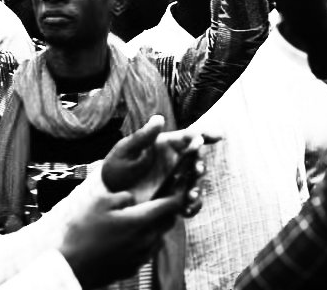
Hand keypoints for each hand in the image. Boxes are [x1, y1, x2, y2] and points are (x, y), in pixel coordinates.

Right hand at [60, 188, 183, 288]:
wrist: (73, 266)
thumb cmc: (83, 232)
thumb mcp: (98, 203)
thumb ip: (120, 197)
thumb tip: (130, 199)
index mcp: (138, 221)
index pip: (167, 207)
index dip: (176, 197)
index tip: (180, 191)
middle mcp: (144, 241)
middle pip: (166, 224)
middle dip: (167, 212)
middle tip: (160, 202)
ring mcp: (139, 257)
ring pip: (158, 239)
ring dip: (155, 228)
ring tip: (141, 220)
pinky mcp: (132, 268)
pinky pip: (146, 252)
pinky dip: (144, 242)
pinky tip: (129, 238)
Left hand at [101, 115, 216, 214]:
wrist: (108, 196)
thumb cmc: (116, 168)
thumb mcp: (126, 150)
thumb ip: (143, 136)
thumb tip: (160, 118)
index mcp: (165, 145)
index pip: (189, 137)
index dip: (205, 134)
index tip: (218, 135)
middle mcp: (174, 162)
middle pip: (195, 160)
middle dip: (200, 163)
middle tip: (197, 167)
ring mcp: (175, 182)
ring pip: (195, 182)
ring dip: (198, 186)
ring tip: (191, 192)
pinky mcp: (173, 201)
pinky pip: (189, 203)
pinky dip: (193, 205)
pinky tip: (188, 207)